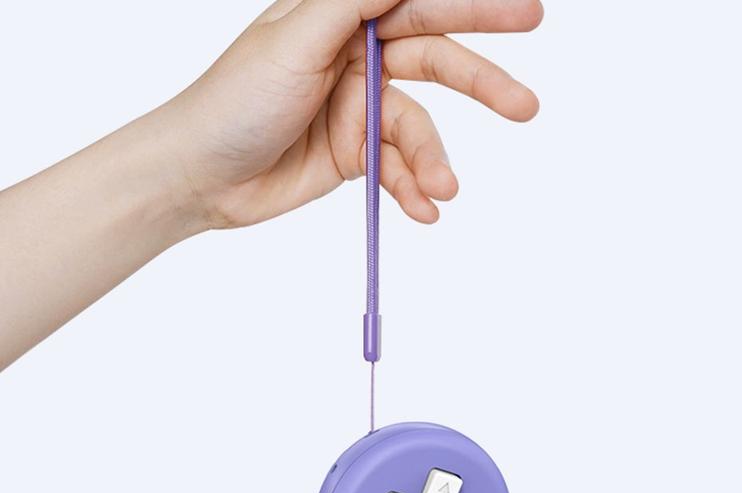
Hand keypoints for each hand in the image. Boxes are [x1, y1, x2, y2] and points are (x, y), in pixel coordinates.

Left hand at [167, 0, 542, 228]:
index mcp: (344, 18)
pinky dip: (412, 190)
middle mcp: (358, 58)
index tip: (527, 13)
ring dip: (433, 162)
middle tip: (526, 107)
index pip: (420, 4)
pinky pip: (398, 170)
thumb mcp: (295, 41)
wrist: (202, 177)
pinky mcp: (356, 156)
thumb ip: (354, 0)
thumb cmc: (234, 101)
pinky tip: (424, 210)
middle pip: (436, 64)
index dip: (474, 8)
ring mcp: (359, 110)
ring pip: (418, 131)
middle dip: (482, 85)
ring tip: (444, 192)